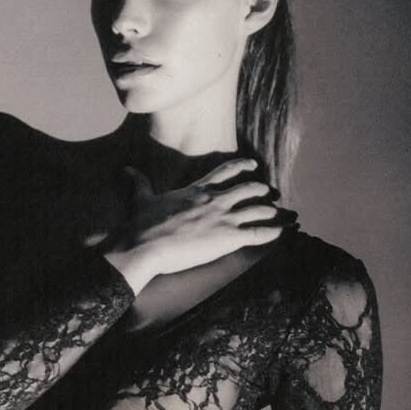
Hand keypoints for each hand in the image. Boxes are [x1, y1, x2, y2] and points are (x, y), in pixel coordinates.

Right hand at [99, 159, 292, 287]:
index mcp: (197, 190)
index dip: (242, 167)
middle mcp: (215, 200)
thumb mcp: (141, 198)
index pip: (225, 172)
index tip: (254, 165)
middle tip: (271, 192)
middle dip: (261, 190)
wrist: (144, 244)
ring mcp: (224, 218)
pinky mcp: (228, 237)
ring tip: (280, 212)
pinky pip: (259, 233)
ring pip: (257, 209)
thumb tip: (127, 169)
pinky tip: (283, 231)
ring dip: (270, 210)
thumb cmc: (141, 224)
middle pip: (247, 189)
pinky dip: (273, 231)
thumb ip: (139, 182)